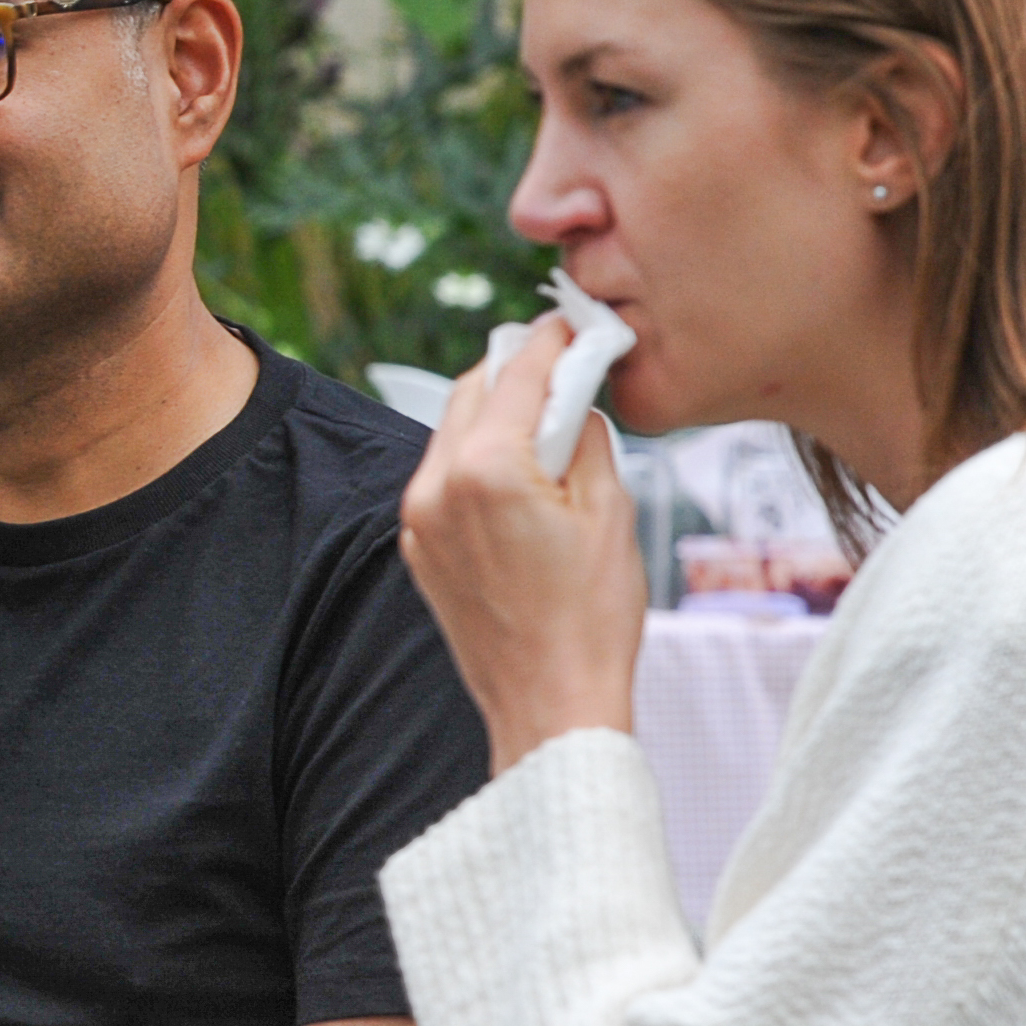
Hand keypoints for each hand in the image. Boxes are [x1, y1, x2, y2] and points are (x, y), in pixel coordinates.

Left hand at [397, 319, 647, 773]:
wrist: (550, 702)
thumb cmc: (592, 616)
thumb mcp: (609, 509)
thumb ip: (582, 435)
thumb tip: (571, 395)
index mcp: (485, 468)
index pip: (517, 372)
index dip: (552, 340)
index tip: (574, 323)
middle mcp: (435, 485)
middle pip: (470, 391)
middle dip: (516, 371)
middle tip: (564, 365)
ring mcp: (418, 518)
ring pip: (451, 432)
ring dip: (494, 415)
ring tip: (550, 425)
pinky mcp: (417, 546)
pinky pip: (443, 477)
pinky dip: (477, 460)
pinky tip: (522, 477)